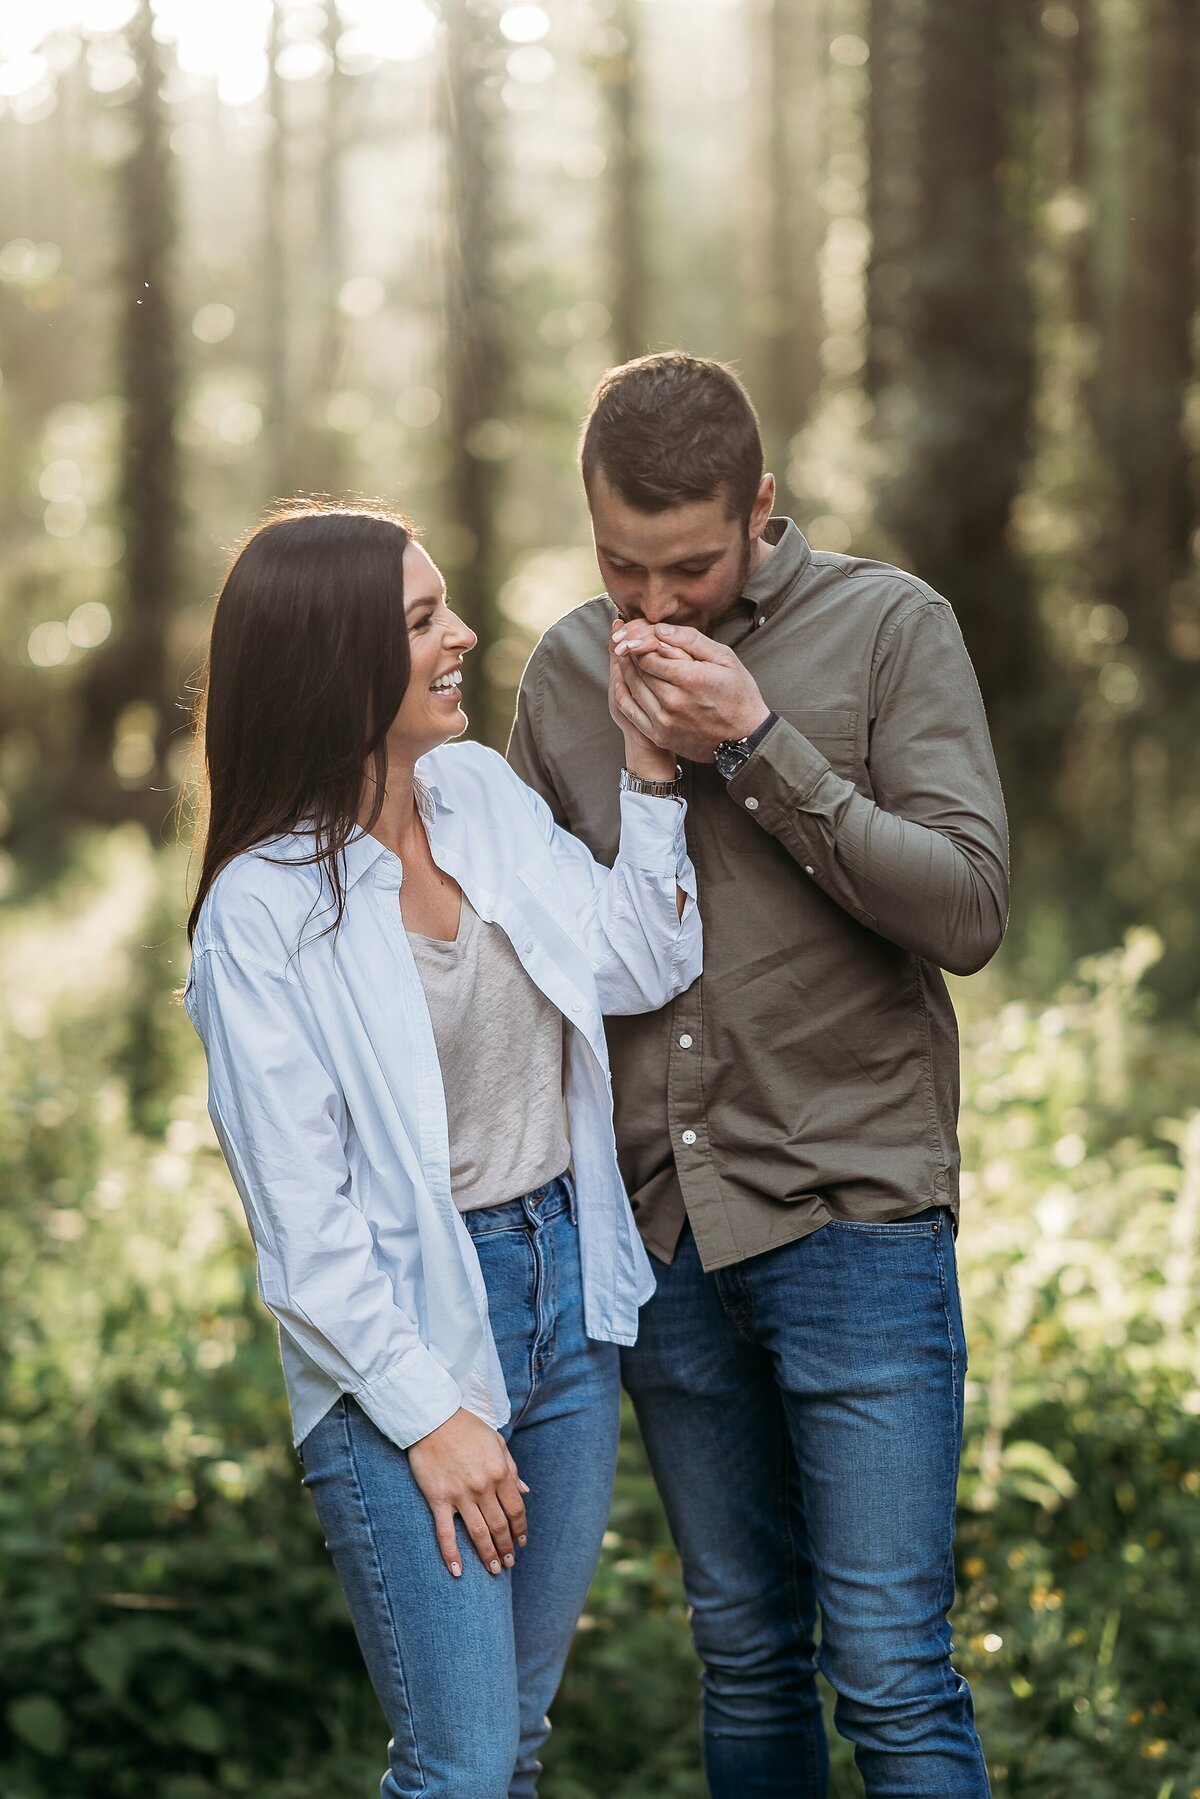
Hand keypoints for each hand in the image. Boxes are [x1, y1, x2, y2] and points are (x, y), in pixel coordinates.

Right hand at [408, 1407, 529, 1577]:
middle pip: (500, 1526)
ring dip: (488, 1555)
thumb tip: (525, 1491)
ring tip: (495, 1570)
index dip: (521, 1529)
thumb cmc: (467, 1427)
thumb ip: (512, 1469)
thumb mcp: (497, 1443)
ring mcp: (460, 1495)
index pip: (516, 1510)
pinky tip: (457, 1571)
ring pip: (478, 1533)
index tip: (522, 1542)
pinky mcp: (438, 1499)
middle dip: (507, 1547)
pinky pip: (445, 1533)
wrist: (433, 1418)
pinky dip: (451, 1554)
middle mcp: (483, 1487)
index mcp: (500, 1472)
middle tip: (510, 1562)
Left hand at [611, 621, 769, 763]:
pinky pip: (631, 713)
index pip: (648, 655)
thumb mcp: (725, 658)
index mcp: (690, 678)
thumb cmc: (739, 694)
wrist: (745, 738)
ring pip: (633, 690)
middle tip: (626, 646)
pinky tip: (625, 685)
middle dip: (631, 656)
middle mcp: (673, 701)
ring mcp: (665, 722)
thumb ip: (691, 641)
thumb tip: (660, 630)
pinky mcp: (660, 737)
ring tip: (627, 661)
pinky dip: (624, 695)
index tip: (638, 639)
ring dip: (626, 674)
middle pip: (638, 672)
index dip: (639, 644)